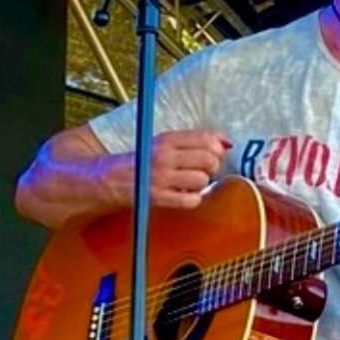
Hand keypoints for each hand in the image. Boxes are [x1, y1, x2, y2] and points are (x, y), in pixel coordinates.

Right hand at [98, 129, 231, 209]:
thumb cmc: (145, 159)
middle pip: (209, 160)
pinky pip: (192, 200)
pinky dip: (193, 199)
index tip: (216, 153)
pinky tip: (184, 194)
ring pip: (202, 180)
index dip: (218, 148)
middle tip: (202, 169)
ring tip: (189, 182)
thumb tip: (228, 143)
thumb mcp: (166, 142)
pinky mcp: (158, 198)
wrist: (111, 179)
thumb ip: (197, 139)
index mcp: (167, 139)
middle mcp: (164, 156)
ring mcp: (161, 178)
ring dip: (201, 184)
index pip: (207, 140)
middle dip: (212, 167)